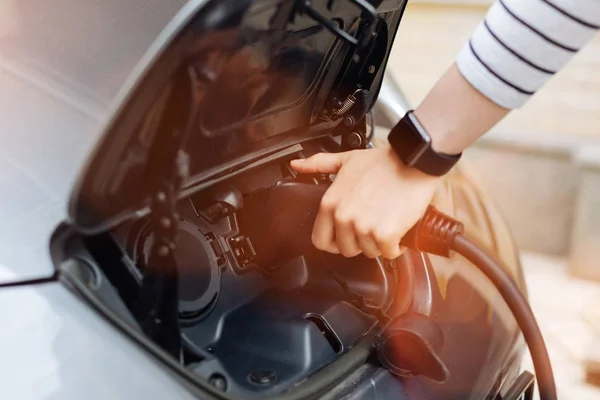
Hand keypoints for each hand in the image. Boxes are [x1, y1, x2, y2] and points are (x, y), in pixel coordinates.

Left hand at [290, 147, 440, 259]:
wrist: (412, 161)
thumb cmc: (383, 162)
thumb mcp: (346, 160)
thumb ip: (319, 164)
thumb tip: (297, 165)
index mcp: (330, 204)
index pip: (321, 241)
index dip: (335, 242)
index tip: (347, 237)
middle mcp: (343, 217)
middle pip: (347, 250)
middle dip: (361, 242)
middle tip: (373, 227)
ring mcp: (364, 227)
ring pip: (369, 252)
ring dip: (380, 243)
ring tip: (387, 224)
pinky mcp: (385, 234)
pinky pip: (388, 253)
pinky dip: (396, 246)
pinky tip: (399, 232)